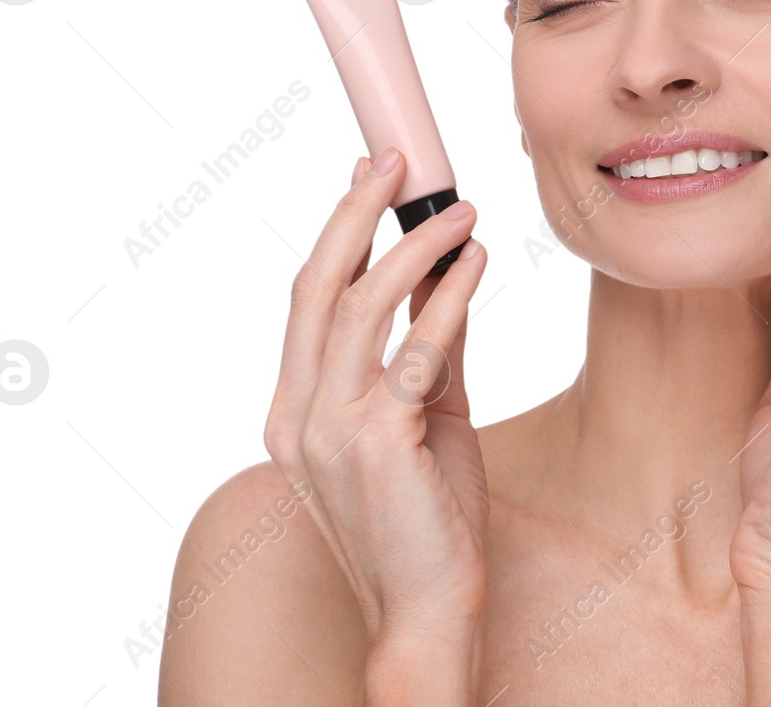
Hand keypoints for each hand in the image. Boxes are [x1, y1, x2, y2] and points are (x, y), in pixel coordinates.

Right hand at [263, 146, 490, 653]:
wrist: (431, 609)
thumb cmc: (427, 516)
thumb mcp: (422, 417)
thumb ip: (424, 349)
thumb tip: (442, 275)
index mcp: (294, 408)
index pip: (309, 298)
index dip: (338, 230)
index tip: (368, 177)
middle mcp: (297, 414)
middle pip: (317, 286)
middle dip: (357, 212)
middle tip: (399, 162)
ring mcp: (328, 429)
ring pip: (361, 306)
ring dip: (416, 247)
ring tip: (463, 213)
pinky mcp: (376, 443)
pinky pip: (414, 350)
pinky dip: (447, 300)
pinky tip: (475, 266)